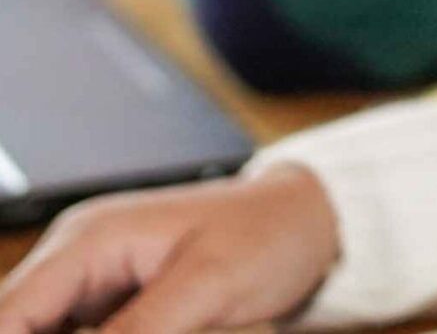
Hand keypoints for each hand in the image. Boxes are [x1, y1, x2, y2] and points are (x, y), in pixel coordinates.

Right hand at [0, 166, 339, 333]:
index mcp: (89, 239)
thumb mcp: (206, 288)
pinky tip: (158, 330)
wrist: (305, 216)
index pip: (8, 314)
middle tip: (148, 332)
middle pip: (18, 325)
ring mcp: (89, 280)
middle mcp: (76, 256)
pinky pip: (73, 333)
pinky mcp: (108, 304)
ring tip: (173, 326)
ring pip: (43, 330)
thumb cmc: (268, 233)